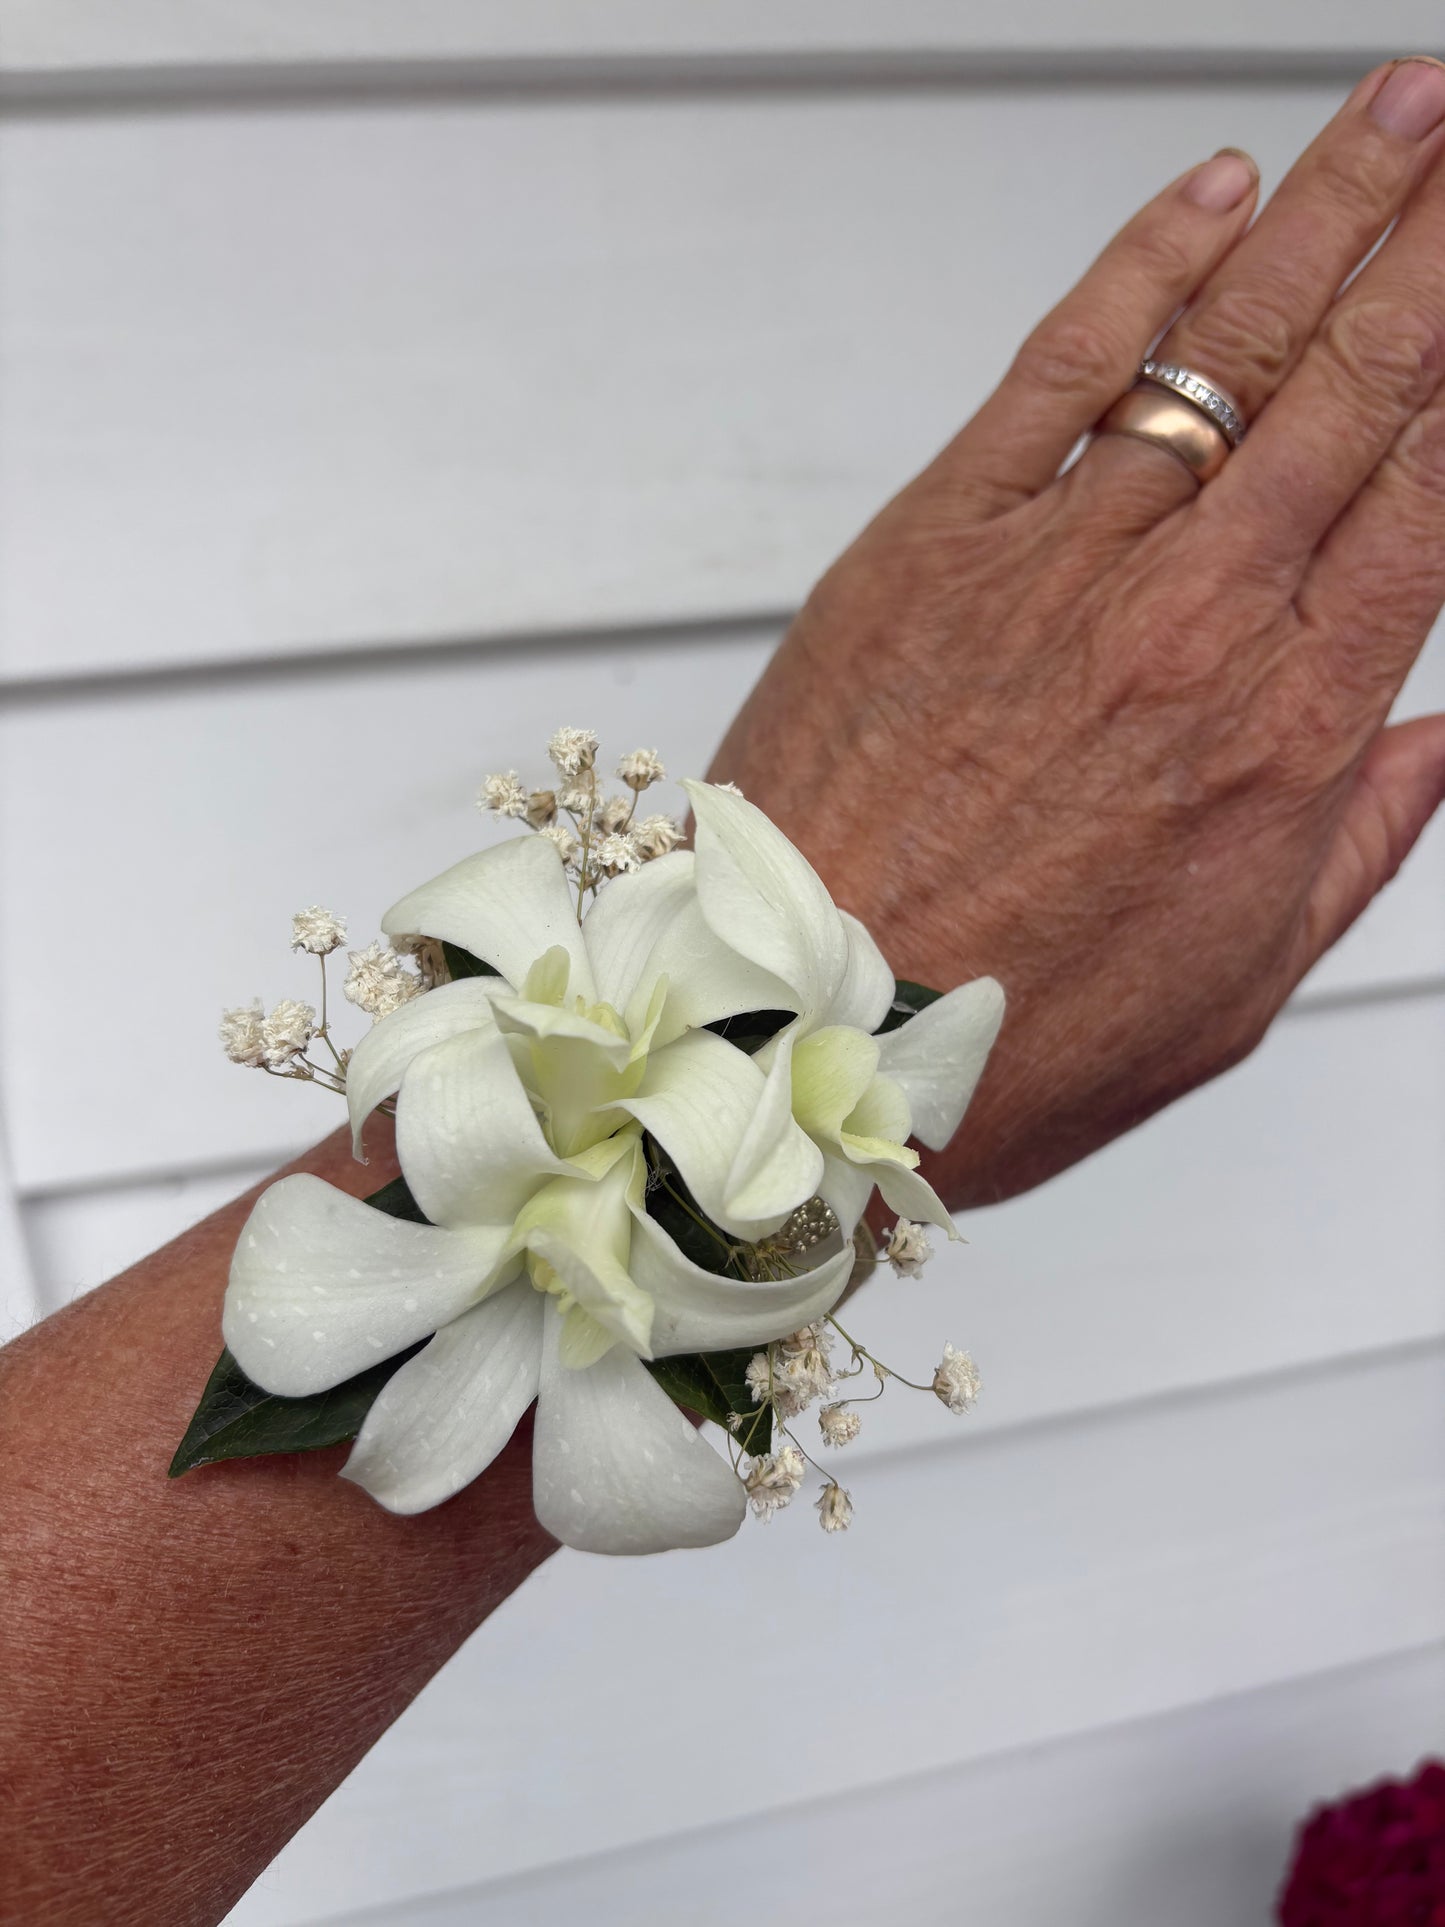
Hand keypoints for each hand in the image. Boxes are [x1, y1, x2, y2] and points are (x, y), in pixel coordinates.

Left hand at [711, 59, 1444, 1206]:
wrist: (797, 1044)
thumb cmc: (1000, 1041)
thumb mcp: (1230, 991)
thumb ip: (1349, 850)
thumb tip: (1432, 746)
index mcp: (1284, 737)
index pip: (1434, 495)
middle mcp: (1194, 625)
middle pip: (1361, 382)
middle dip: (1438, 233)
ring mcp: (1062, 567)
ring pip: (1228, 346)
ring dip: (1331, 203)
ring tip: (1404, 101)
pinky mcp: (933, 542)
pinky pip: (1060, 370)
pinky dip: (1141, 268)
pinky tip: (1213, 194)